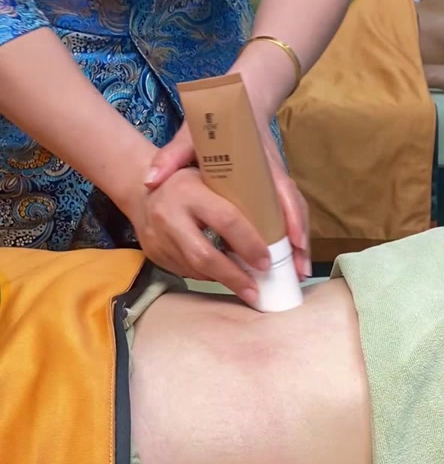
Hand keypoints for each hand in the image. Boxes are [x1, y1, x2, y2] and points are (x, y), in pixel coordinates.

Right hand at [128, 162, 271, 303]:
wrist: (141, 187)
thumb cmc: (190, 179)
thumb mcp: (211, 172)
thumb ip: (240, 191)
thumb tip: (282, 225)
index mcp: (189, 190)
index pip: (227, 220)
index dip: (250, 244)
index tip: (267, 260)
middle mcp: (169, 214)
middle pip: (206, 256)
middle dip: (234, 277)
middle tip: (255, 290)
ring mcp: (158, 237)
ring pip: (195, 269)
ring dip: (222, 280)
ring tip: (244, 287)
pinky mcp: (153, 253)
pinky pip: (185, 271)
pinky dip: (206, 275)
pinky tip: (221, 274)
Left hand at [144, 119, 310, 284]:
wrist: (239, 100)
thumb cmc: (215, 119)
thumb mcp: (191, 134)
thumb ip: (172, 156)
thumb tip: (150, 180)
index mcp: (258, 160)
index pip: (281, 190)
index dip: (289, 217)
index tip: (291, 242)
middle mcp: (273, 172)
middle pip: (294, 208)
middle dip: (300, 240)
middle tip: (300, 271)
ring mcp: (276, 179)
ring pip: (295, 213)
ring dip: (299, 243)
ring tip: (299, 273)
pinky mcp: (274, 186)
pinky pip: (288, 213)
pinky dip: (291, 235)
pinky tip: (290, 257)